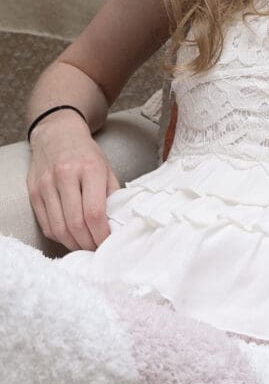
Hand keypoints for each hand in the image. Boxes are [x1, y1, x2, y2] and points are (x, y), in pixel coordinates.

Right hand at [27, 110, 120, 250]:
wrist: (57, 134)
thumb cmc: (87, 155)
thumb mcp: (107, 169)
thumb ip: (113, 195)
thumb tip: (119, 225)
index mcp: (90, 169)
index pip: (94, 212)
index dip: (102, 234)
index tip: (109, 243)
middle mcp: (65, 176)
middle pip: (76, 223)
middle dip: (89, 243)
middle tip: (98, 249)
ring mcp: (46, 184)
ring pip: (59, 227)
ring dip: (74, 244)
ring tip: (85, 246)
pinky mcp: (33, 192)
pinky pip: (46, 224)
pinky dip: (60, 237)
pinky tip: (70, 237)